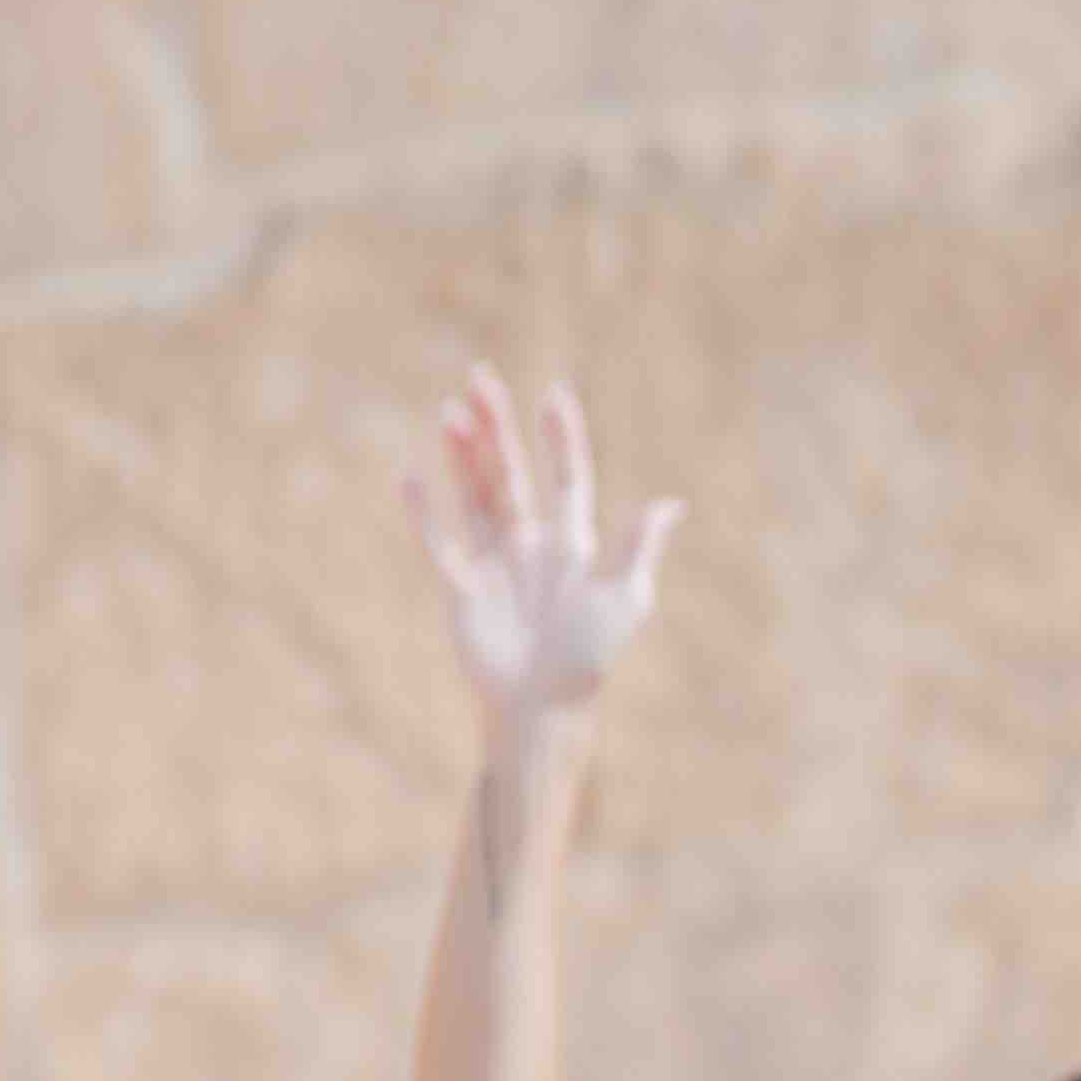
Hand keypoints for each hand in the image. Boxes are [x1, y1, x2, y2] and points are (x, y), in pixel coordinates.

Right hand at [402, 367, 678, 726]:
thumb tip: (669, 503)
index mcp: (574, 543)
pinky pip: (438, 539)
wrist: (544, 703)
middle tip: (480, 377)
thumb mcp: (625, 597)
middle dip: (497, 427)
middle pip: (512, 472)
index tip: (553, 394)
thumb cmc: (592, 654)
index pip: (567, 477)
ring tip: (450, 412)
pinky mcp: (461, 585)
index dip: (561, 437)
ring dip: (463, 455)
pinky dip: (424, 509)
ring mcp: (493, 560)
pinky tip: (411, 474)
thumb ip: (638, 547)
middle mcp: (531, 543)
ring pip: (475, 494)